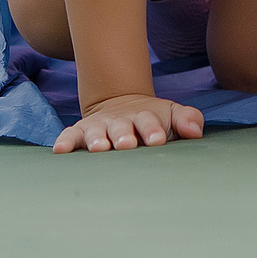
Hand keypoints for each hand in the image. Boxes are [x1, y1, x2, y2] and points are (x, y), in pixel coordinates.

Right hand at [52, 93, 203, 153]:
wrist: (123, 106)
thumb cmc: (153, 121)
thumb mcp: (171, 116)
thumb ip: (187, 119)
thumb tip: (196, 131)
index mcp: (144, 118)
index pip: (149, 122)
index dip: (153, 130)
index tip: (158, 139)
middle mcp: (120, 122)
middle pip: (121, 127)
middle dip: (124, 135)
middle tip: (127, 144)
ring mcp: (99, 127)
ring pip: (96, 132)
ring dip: (97, 139)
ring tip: (99, 148)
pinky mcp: (81, 133)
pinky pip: (70, 136)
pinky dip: (65, 142)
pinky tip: (60, 151)